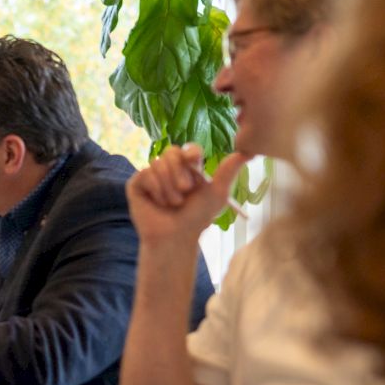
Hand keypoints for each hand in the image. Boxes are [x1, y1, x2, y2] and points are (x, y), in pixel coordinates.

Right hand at [126, 145, 248, 246]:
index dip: (189, 153)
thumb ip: (228, 172)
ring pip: (157, 163)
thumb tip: (248, 152)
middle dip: (179, 172)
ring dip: (168, 186)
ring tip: (172, 203)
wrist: (176, 236)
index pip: (187, 149)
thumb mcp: (217, 194)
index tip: (194, 161)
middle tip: (185, 191)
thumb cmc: (196, 218)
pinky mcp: (136, 184)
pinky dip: (155, 189)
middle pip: (171, 152)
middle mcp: (168, 169)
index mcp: (187, 168)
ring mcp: (151, 175)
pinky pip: (145, 174)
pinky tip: (158, 202)